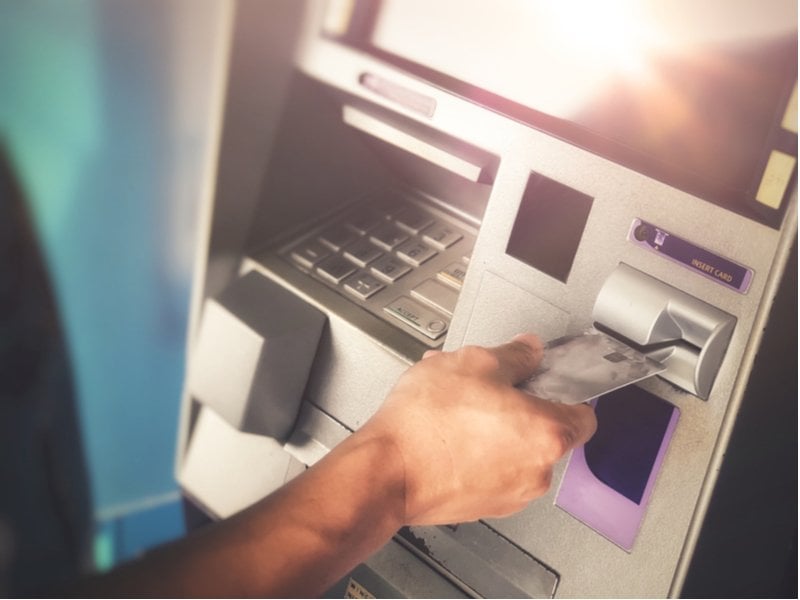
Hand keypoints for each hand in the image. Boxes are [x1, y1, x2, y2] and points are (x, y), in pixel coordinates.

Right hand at [356, 334, 596, 524]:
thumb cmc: (426, 425)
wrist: (386, 471)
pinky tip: (447, 430)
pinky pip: (492, 470)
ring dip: (494, 426)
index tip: (545, 380)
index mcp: (547, 433)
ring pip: (514, 449)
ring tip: (456, 406)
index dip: (564, 390)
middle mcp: (537, 471)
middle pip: (545, 430)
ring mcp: (511, 494)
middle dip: (518, 405)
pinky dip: (478, 451)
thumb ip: (514, 355)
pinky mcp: (484, 506)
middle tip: (487, 387)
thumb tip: (529, 351)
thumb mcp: (474, 363)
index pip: (584, 412)